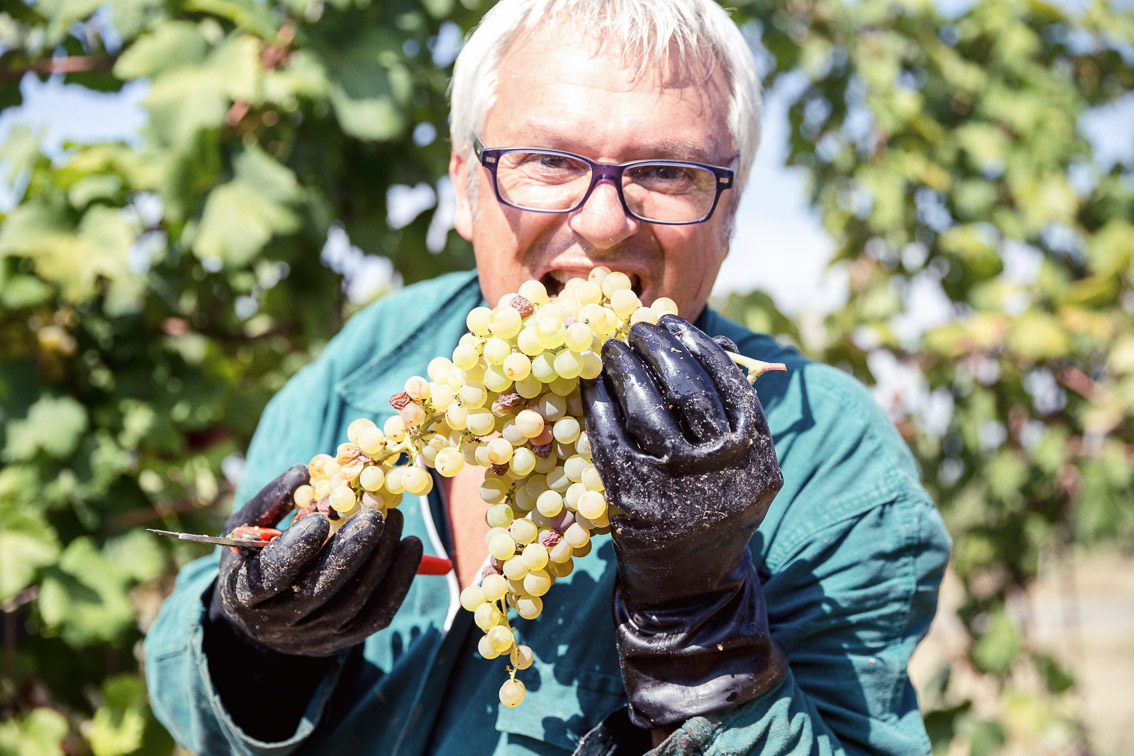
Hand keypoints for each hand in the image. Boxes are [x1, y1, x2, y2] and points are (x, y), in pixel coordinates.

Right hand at [207, 465, 422, 656]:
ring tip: (394, 519)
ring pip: (355, 602)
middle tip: (375, 515)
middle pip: (320, 591)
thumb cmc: (255, 561)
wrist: (266, 620)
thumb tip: (302, 473)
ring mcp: (316, 636)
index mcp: (247, 593)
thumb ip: (270, 502)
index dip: (295, 550)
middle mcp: (281, 623)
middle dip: (351, 551)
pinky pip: (378, 614)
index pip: (271, 577)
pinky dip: (399, 580)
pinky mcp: (346, 640)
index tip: (321, 521)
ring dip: (380, 559)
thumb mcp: (248, 531)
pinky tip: (411, 547)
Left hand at [583, 315, 786, 727]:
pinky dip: (597, 405)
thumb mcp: (739, 469)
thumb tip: (711, 343)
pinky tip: (590, 386)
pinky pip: (610, 437)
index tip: (671, 324)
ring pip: (645, 408)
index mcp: (756, 454)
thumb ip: (729, 415)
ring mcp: (677, 484)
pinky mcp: (635, 497)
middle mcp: (723, 467)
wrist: (691, 588)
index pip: (728, 382)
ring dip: (623, 370)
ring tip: (609, 350)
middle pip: (686, 388)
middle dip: (656, 349)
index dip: (696, 346)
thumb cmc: (713, 512)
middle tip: (635, 329)